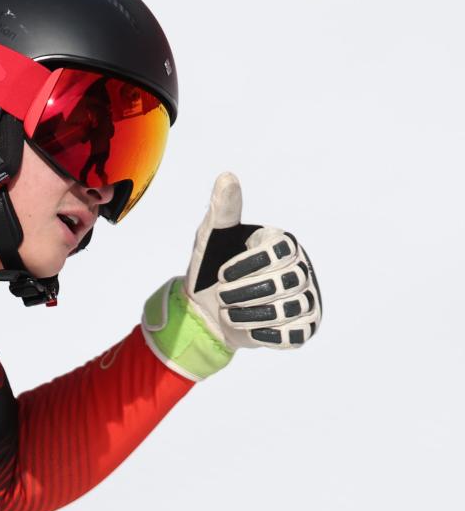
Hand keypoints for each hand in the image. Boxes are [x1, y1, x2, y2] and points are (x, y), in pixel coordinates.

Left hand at [142, 172, 321, 380]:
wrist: (204, 312)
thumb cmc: (209, 270)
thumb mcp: (210, 237)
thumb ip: (222, 209)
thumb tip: (227, 176)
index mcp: (282, 244)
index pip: (278, 253)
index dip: (245, 267)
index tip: (222, 274)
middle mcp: (301, 268)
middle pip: (283, 283)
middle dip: (243, 294)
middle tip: (224, 295)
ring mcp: (306, 298)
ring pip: (286, 311)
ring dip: (247, 315)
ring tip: (231, 312)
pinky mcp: (304, 326)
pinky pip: (292, 334)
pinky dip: (262, 334)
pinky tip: (247, 327)